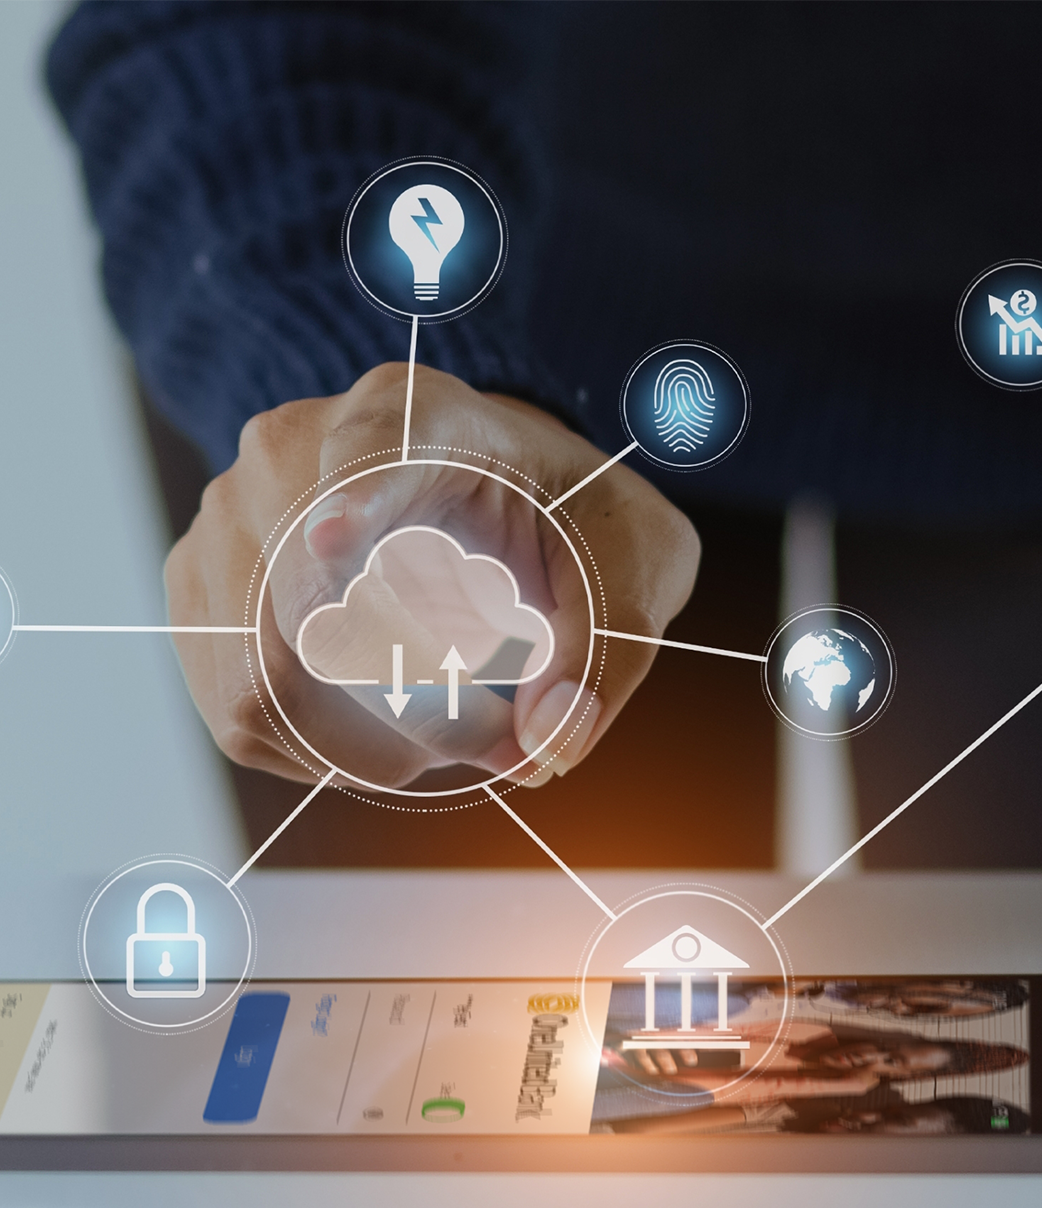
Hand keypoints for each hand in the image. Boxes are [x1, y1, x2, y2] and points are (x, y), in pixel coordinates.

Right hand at [166, 363, 699, 787]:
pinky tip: (385, 738)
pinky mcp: (205, 584)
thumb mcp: (631, 570)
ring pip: (261, 676)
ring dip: (364, 746)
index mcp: (421, 414)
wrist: (498, 491)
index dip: (355, 496)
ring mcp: (234, 513)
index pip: (371, 447)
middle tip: (494, 741)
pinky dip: (318, 754)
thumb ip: (604, 656)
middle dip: (407, 706)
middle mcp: (298, 447)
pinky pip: (240, 710)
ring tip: (449, 739)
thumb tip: (545, 746)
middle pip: (310, 599)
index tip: (339, 535)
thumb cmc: (568, 524)